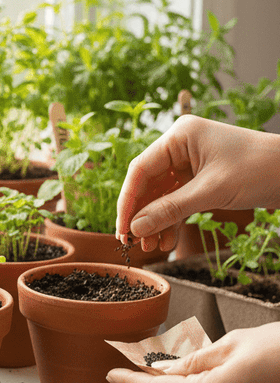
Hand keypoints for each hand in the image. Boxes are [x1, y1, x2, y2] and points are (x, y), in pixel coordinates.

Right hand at [115, 115, 279, 250]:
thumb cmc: (260, 169)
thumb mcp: (211, 192)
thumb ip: (170, 210)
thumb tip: (136, 229)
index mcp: (179, 136)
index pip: (140, 170)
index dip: (128, 202)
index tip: (122, 229)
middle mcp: (180, 146)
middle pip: (147, 183)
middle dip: (141, 214)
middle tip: (132, 241)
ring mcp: (189, 162)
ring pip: (161, 195)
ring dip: (155, 221)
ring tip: (150, 246)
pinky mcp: (200, 177)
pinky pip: (177, 200)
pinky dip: (171, 220)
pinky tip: (166, 239)